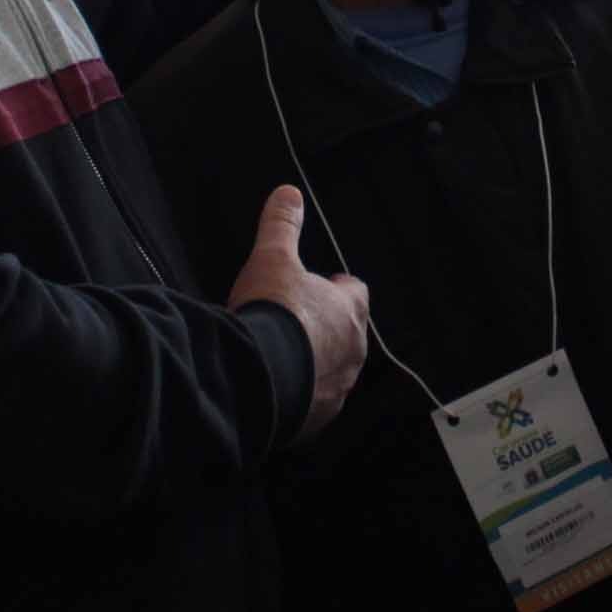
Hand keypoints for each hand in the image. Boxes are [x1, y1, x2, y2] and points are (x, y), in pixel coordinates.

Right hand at [228, 187, 368, 439]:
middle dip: (324, 328)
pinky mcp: (318, 417)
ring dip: (313, 363)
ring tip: (282, 357)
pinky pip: (314, 404)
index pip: (355, 292)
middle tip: (293, 322)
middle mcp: (353, 351)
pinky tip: (276, 388)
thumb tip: (288, 193)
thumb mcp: (272, 259)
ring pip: (333, 370)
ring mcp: (338, 387)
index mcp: (349, 310)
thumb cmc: (272, 315)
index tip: (319, 286)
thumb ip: (281, 225)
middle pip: (346, 334)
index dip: (337, 287)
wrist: (256, 377)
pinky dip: (299, 396)